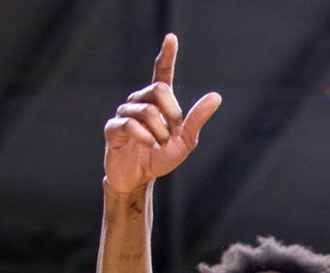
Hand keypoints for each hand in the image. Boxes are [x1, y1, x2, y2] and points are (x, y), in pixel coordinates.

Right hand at [103, 34, 221, 193]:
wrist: (140, 178)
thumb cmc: (161, 157)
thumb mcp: (185, 141)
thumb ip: (197, 119)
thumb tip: (216, 96)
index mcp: (158, 102)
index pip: (161, 72)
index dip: (167, 55)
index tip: (171, 37)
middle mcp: (140, 101)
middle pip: (158, 89)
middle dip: (172, 112)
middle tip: (172, 133)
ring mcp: (124, 113)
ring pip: (146, 110)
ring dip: (159, 132)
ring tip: (158, 145)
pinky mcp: (113, 128)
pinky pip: (130, 124)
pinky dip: (145, 138)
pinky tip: (149, 146)